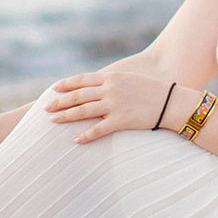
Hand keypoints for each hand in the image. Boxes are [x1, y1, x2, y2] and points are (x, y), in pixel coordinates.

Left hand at [44, 68, 187, 143]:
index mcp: (112, 77)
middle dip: (60, 101)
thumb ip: (113, 82)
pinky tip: (76, 140)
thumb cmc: (152, 90)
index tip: (53, 88)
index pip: (82, 79)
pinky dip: (86, 135)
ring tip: (53, 121)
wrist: (171, 102)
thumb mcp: (130, 79)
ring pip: (84, 111)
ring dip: (66, 116)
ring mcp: (115, 105)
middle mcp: (110, 89)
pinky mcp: (121, 120)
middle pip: (78, 95)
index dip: (66, 84)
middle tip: (45, 107)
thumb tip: (97, 86)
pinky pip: (99, 129)